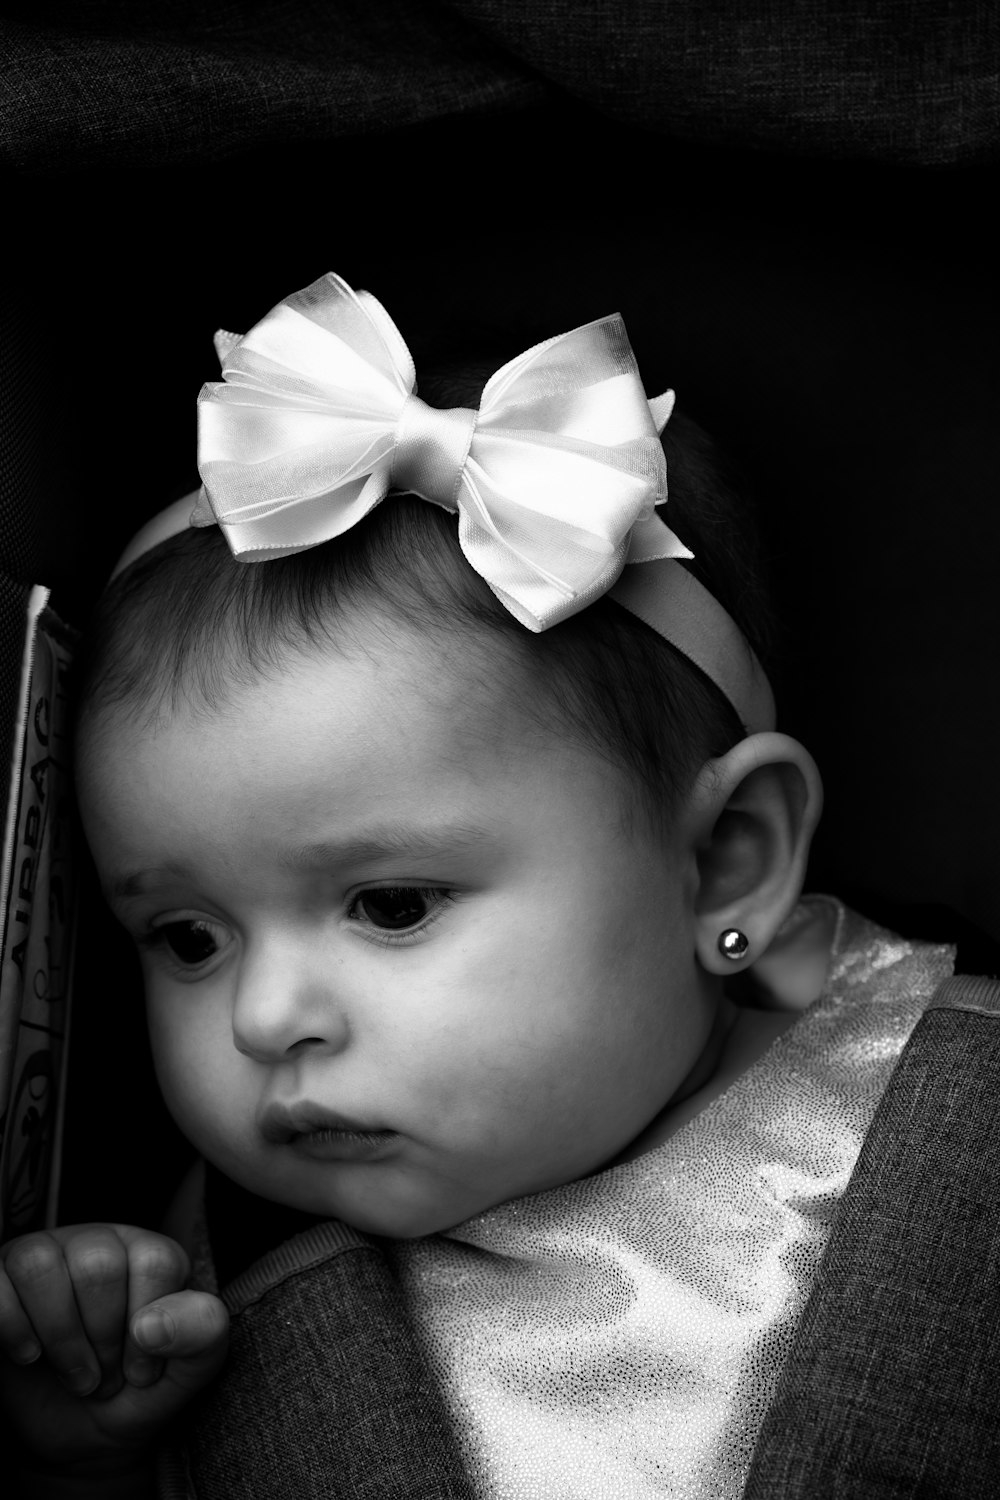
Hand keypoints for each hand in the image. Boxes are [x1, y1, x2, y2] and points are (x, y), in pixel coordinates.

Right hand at [0, 1224, 228, 1476]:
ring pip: (40, 1264)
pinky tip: (29, 1356)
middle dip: (102, 1339)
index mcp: (149, 1254)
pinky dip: (11, 1326)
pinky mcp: (2, 1281)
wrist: (79, 1437)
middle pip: (97, 1265)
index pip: (154, 1260)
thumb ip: (203, 1334)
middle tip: (104, 1376)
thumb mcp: (187, 1372)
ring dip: (59, 1337)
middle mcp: (98, 1243)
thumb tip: (153, 1323)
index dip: (149, 1327)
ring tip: (73, 1374)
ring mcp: (47, 1257)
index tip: (142, 1369)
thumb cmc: (135, 1393)